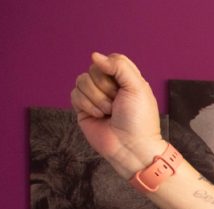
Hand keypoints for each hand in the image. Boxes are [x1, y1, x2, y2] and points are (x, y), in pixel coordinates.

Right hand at [70, 52, 166, 176]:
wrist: (130, 146)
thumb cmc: (139, 120)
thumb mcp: (138, 87)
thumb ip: (119, 66)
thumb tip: (94, 55)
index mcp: (126, 79)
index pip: (112, 59)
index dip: (112, 69)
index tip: (121, 84)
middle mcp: (110, 86)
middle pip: (94, 69)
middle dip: (105, 88)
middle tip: (117, 103)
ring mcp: (95, 96)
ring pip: (82, 80)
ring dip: (97, 98)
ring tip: (109, 112)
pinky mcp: (83, 108)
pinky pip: (74, 94)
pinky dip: (87, 105)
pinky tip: (99, 116)